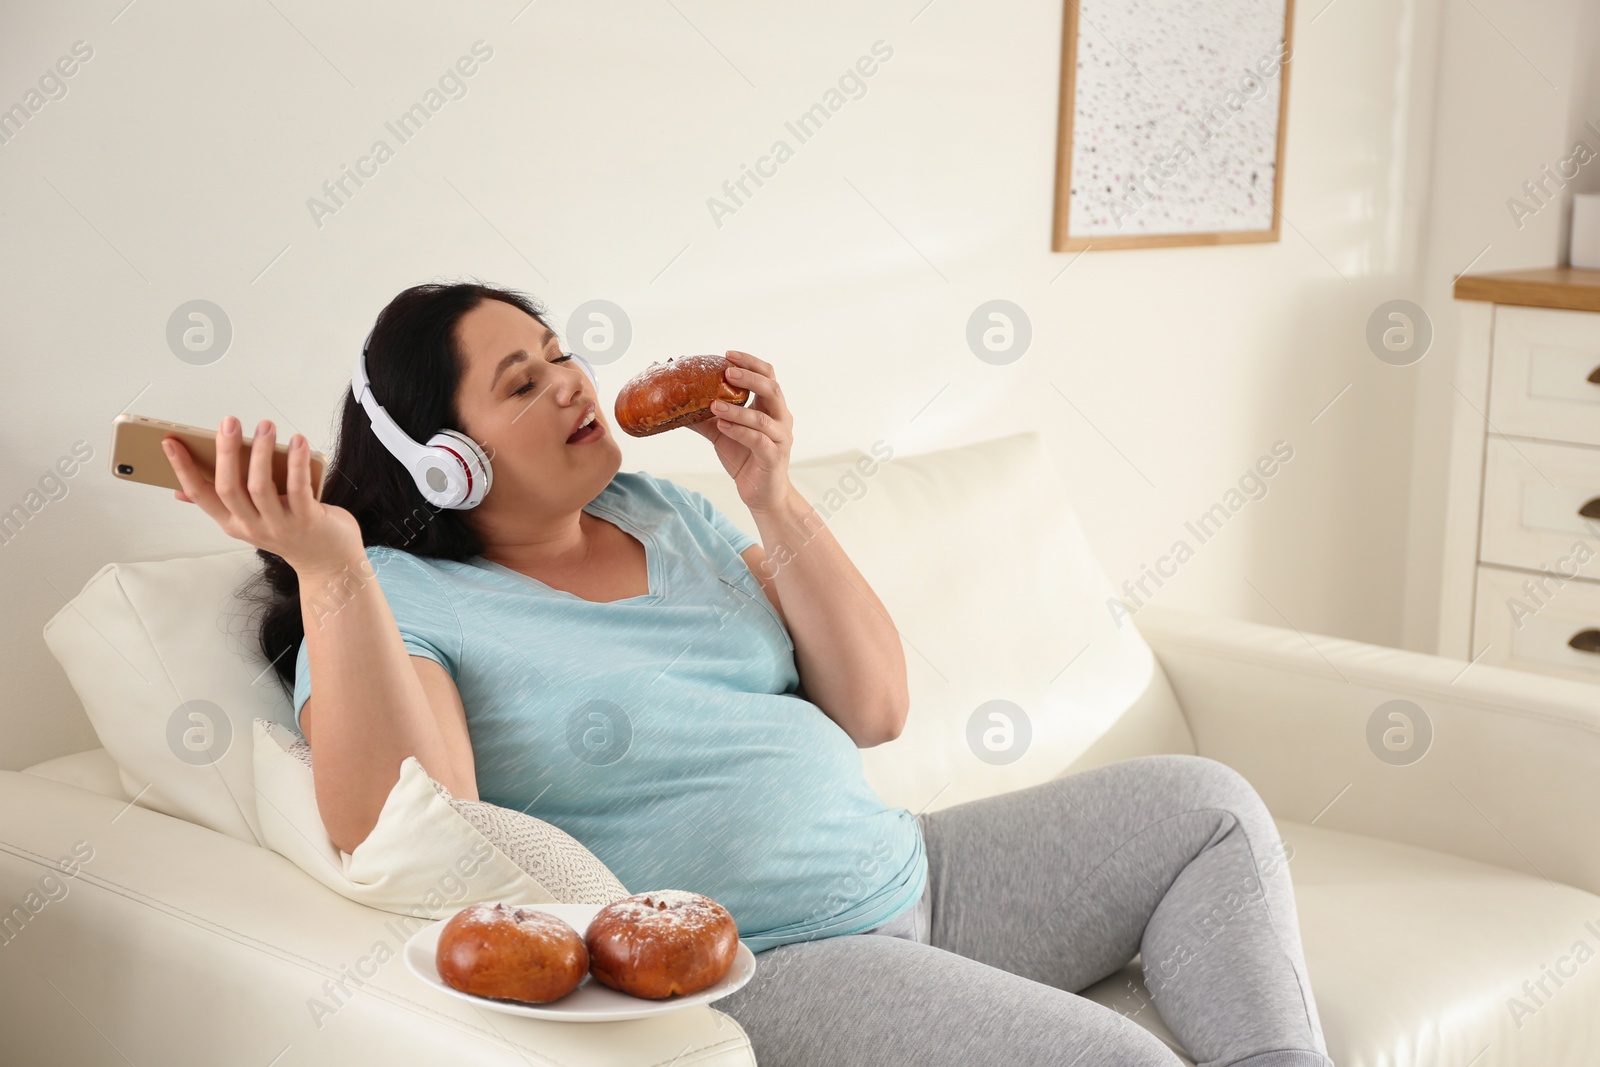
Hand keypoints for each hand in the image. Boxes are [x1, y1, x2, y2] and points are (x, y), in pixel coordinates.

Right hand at [164, 416, 363, 574]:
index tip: (169, 442)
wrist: (328, 563)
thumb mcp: (250, 522)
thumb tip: (180, 492)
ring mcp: (279, 525)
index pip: (200, 495)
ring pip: (260, 486)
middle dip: (225, 452)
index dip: (182, 469)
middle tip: (229, 422)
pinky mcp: (308, 520)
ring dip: (261, 452)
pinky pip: (298, 488)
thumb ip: (223, 504)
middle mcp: (252, 526)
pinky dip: (297, 462)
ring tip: (265, 425)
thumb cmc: (291, 533)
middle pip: (229, 487)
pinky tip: (298, 441)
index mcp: (233, 523)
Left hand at [687, 350, 794, 514]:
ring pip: (762, 417)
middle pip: (771, 389)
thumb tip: (673, 404)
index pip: (767, 376)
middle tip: (726, 372)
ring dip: (737, 409)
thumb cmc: (745, 458)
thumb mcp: (721, 432)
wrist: (762, 493)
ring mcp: (780, 438)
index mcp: (771, 407)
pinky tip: (722, 426)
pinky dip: (739, 431)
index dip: (750, 362)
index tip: (727, 355)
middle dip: (749, 378)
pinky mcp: (774, 457)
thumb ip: (704, 417)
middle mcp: (780, 418)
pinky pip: (758, 440)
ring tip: (714, 405)